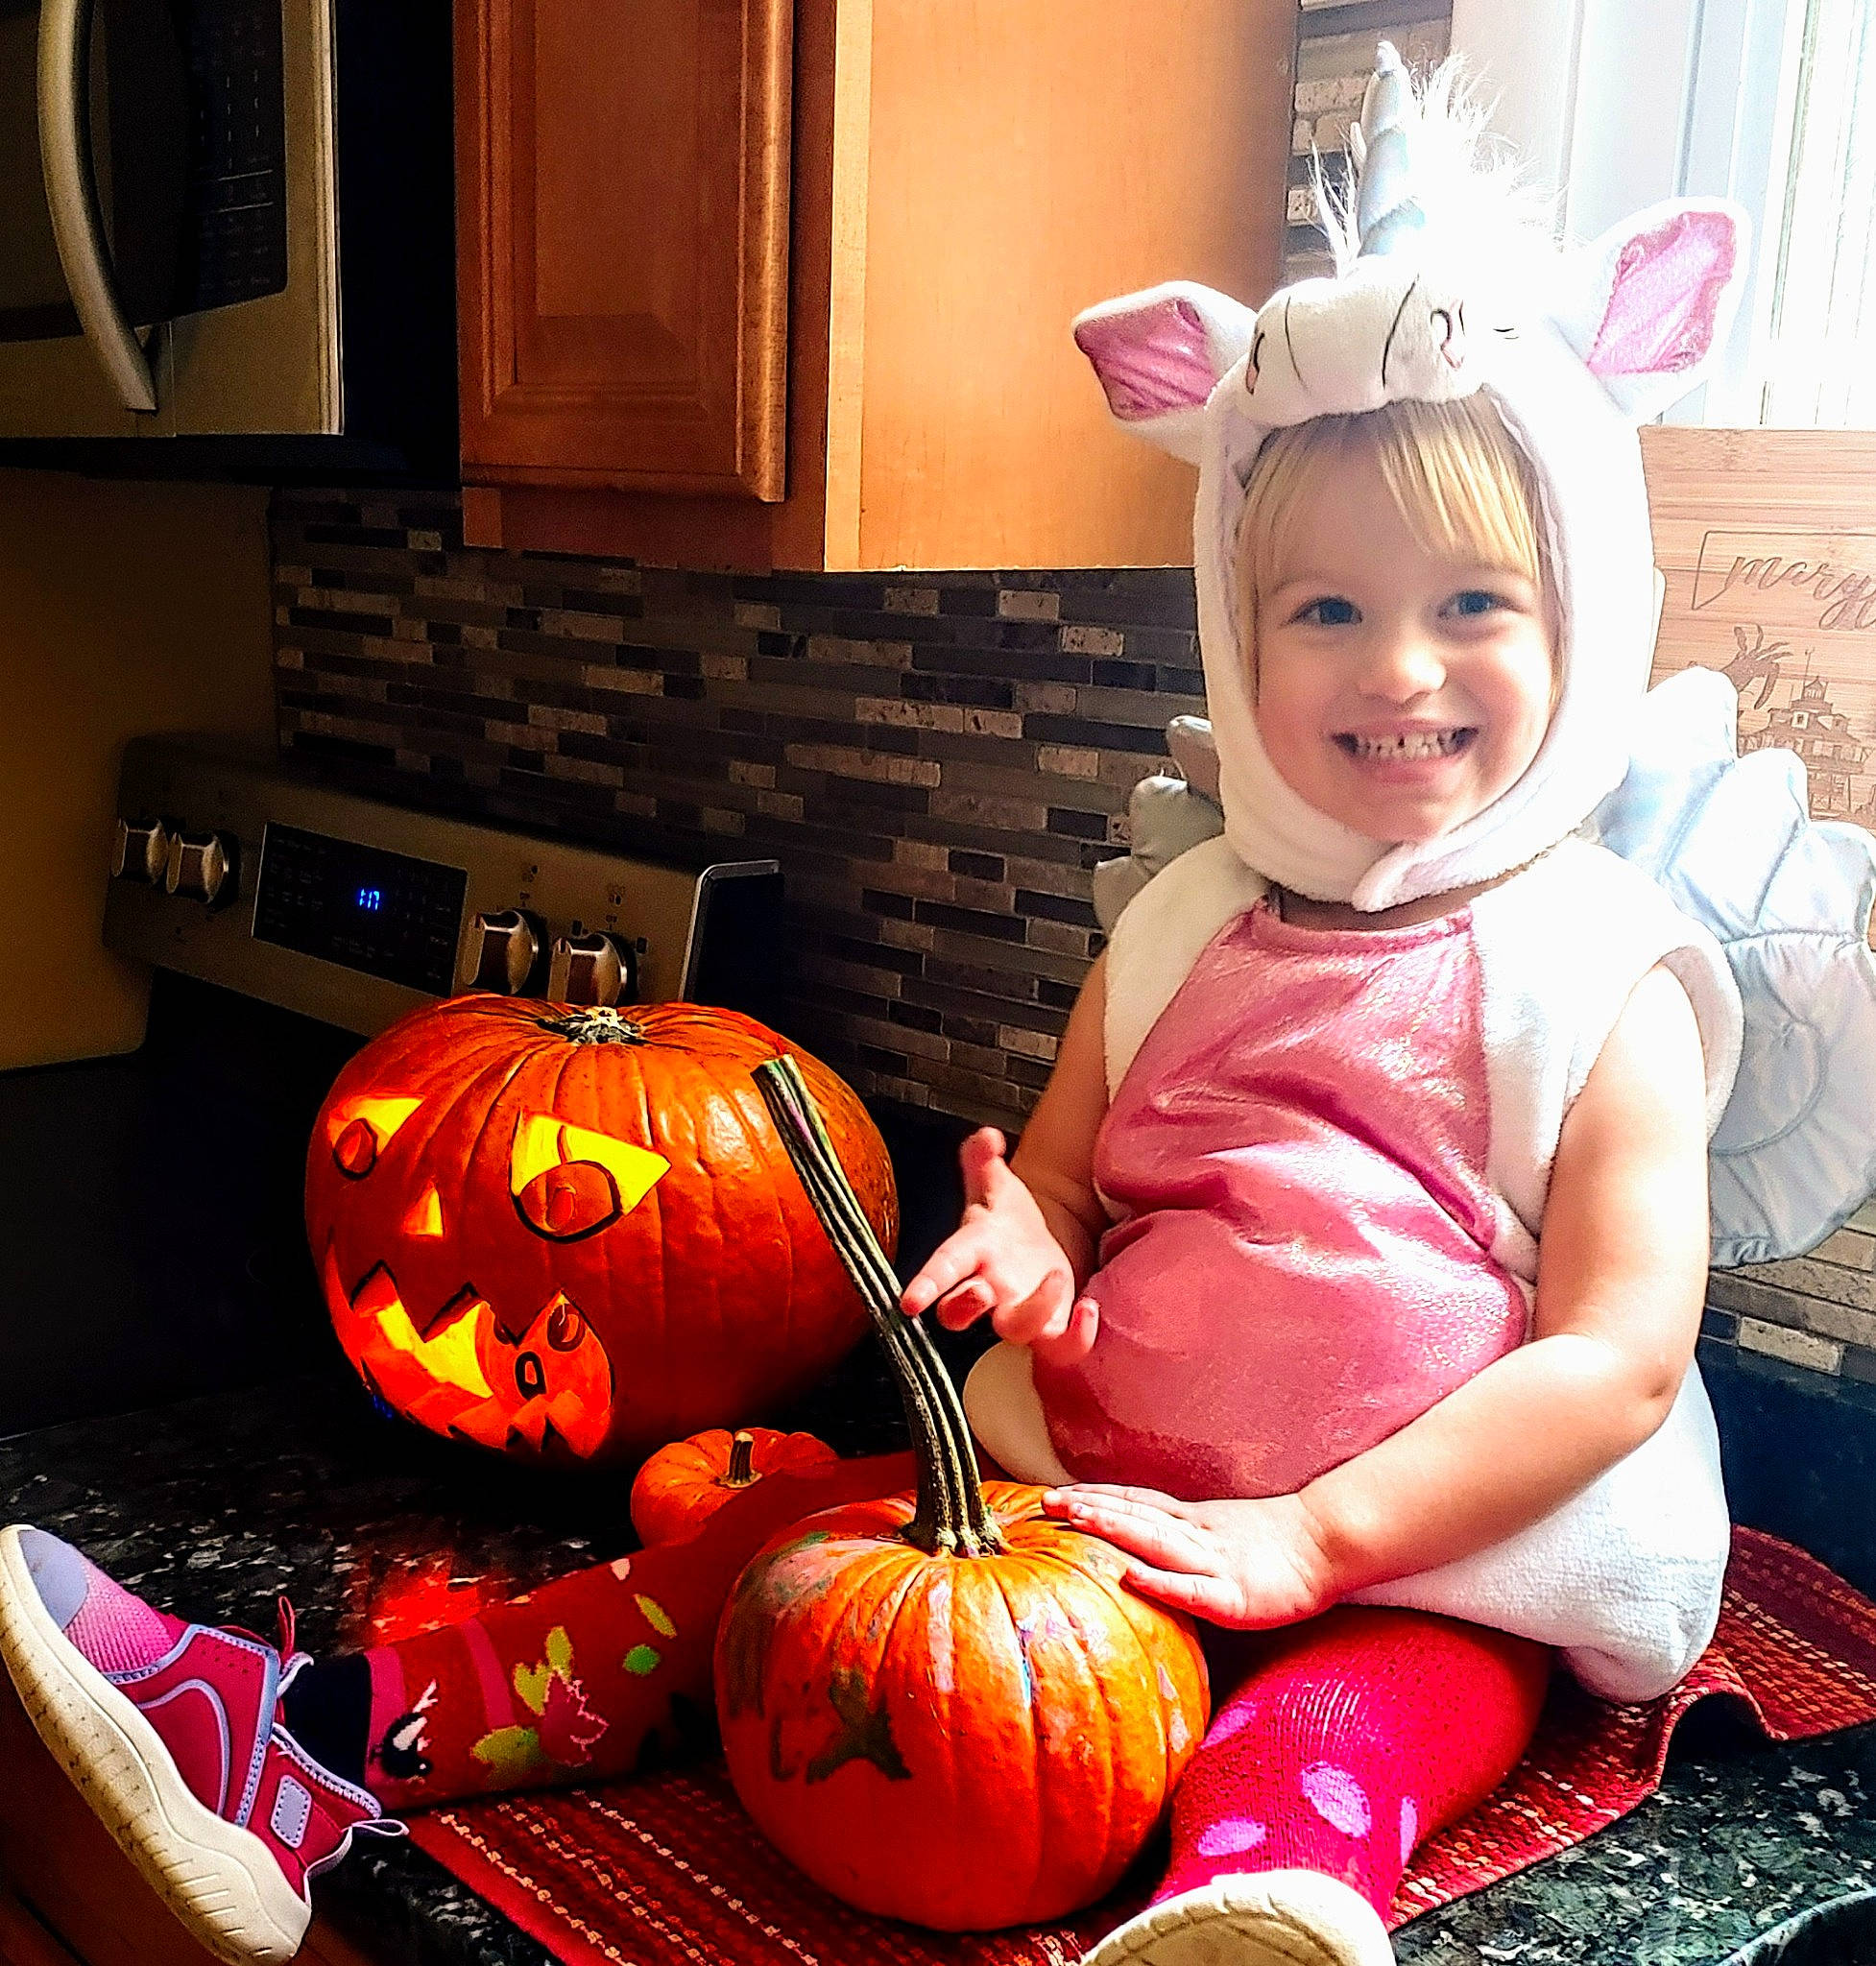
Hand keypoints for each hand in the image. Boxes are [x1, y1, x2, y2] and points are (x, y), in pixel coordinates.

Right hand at [901, 1129, 1098, 1364]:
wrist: (1043, 1241)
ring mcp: (1020, 1311)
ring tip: (1056, 1273)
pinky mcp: (1054, 1327)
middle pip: (962, 1312)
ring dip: (1032, 1310)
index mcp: (971, 1252)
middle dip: (965, 1305)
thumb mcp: (996, 1185)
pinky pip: (1062, 1347)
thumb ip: (983, 1160)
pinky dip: (1077, 1336)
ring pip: (1016, 1331)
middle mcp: (989, 1288)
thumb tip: (985, 1137)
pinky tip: (1089, 1309)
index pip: (941, 1268)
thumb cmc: (1009, 1219)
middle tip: (981, 1289)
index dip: (925, 1285)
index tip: (909, 1302)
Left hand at [1041, 1484, 1336, 1627]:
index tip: (1053, 1493)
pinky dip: (1162, 1582)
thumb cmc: (1274, 1543)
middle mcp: (1196, 1534)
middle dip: (1089, 1508)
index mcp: (1192, 1520)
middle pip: (1135, 1515)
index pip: (1134, 1502)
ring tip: (1077, 1520)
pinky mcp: (1236, 1596)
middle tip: (1045, 1501)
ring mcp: (1214, 1562)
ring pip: (1156, 1541)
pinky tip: (1133, 1577)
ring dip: (1115, 1528)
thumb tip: (1140, 1543)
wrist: (1329, 1544)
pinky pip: (1194, 1589)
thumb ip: (1183, 1531)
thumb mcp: (1220, 1530)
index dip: (1094, 1497)